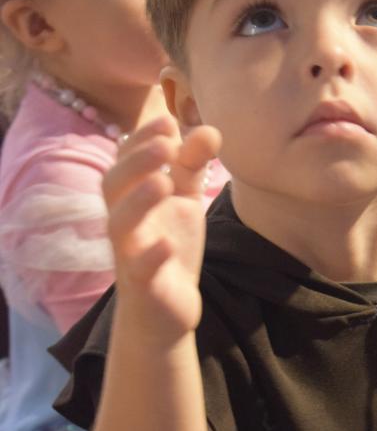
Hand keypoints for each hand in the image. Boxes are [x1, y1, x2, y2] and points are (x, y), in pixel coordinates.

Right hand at [103, 115, 221, 339]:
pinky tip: (167, 245)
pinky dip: (152, 255)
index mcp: (131, 198)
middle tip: (167, 143)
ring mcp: (130, 253)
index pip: (125, 160)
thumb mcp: (184, 202)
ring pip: (119, 224)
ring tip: (164, 182)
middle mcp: (125, 222)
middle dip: (136, 161)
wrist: (165, 309)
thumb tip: (209, 127)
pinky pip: (140, 270)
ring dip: (138, 201)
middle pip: (113, 185)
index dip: (141, 139)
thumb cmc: (169, 247)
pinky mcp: (144, 285)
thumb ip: (192, 166)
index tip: (168, 121)